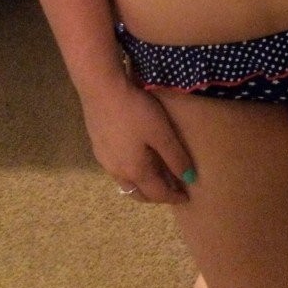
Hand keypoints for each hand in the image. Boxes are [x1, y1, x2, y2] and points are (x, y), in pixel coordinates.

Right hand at [78, 74, 195, 204]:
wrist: (101, 90)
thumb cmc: (136, 111)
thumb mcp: (161, 133)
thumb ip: (175, 157)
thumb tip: (189, 179)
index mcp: (135, 170)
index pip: (157, 193)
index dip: (172, 197)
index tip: (185, 198)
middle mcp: (117, 171)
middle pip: (138, 193)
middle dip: (156, 196)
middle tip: (171, 191)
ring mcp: (104, 160)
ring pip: (125, 182)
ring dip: (141, 185)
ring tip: (155, 176)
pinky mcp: (98, 146)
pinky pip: (117, 169)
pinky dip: (131, 172)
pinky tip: (135, 159)